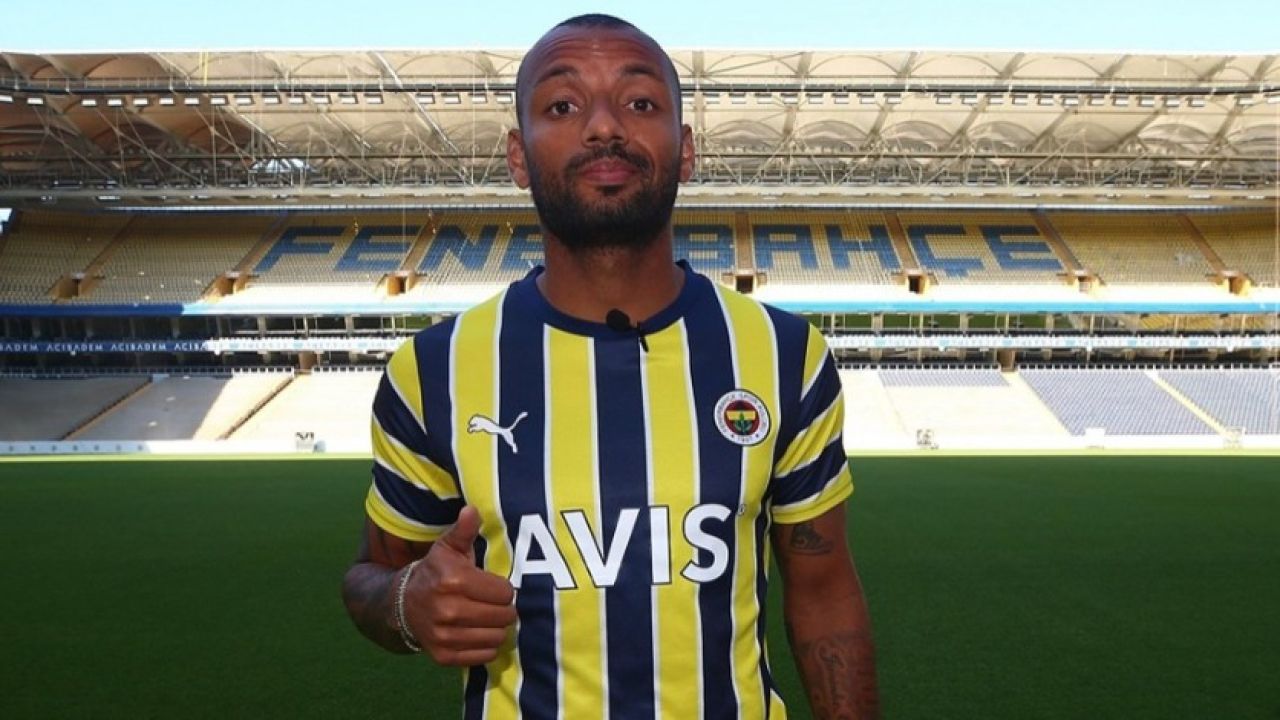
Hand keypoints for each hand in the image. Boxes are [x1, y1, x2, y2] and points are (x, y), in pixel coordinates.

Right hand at [404, 506, 516, 665]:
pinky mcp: (444, 656)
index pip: (504, 592)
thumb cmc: (434, 572)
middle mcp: (448, 610)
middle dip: (503, 609)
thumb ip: (464, 530)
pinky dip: (485, 646)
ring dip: (496, 628)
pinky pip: (484, 655)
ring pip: (497, 637)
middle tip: (492, 603)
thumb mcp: (447, 548)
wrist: (401, 604)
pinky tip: (476, 632)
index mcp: (454, 581)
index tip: (492, 586)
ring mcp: (445, 636)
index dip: (502, 589)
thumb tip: (472, 509)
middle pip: (504, 616)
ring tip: (486, 617)